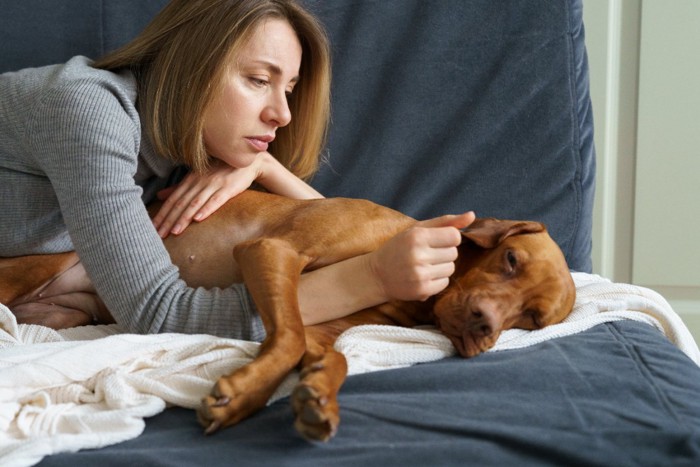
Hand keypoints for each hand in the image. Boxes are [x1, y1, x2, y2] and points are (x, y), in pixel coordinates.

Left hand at [153, 153, 322, 236]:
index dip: (162, 214)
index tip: (152, 227)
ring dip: (184, 218)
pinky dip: (206, 209)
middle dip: (168, 220)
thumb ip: (180, 187)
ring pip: (195, 204)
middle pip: (180, 203)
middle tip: (158, 235)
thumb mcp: (198, 176)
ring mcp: (213, 185)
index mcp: (190, 179)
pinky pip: (215, 200)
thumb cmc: (221, 170)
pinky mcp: (228, 188)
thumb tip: (160, 195)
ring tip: (174, 232)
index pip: (172, 199)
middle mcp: (199, 182)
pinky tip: (198, 219)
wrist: (247, 162)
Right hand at [368, 212, 475, 301]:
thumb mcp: (417, 229)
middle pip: (454, 253)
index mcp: (417, 236)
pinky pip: (445, 283)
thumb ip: (445, 222)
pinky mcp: (422, 290)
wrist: (376, 275)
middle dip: (444, 253)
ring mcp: (420, 274)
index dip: (448, 238)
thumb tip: (472, 215)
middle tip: (427, 254)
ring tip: (424, 265)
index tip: (436, 241)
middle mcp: (418, 255)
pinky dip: (437, 280)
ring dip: (441, 267)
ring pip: (451, 268)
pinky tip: (423, 276)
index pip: (454, 236)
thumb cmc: (398, 248)